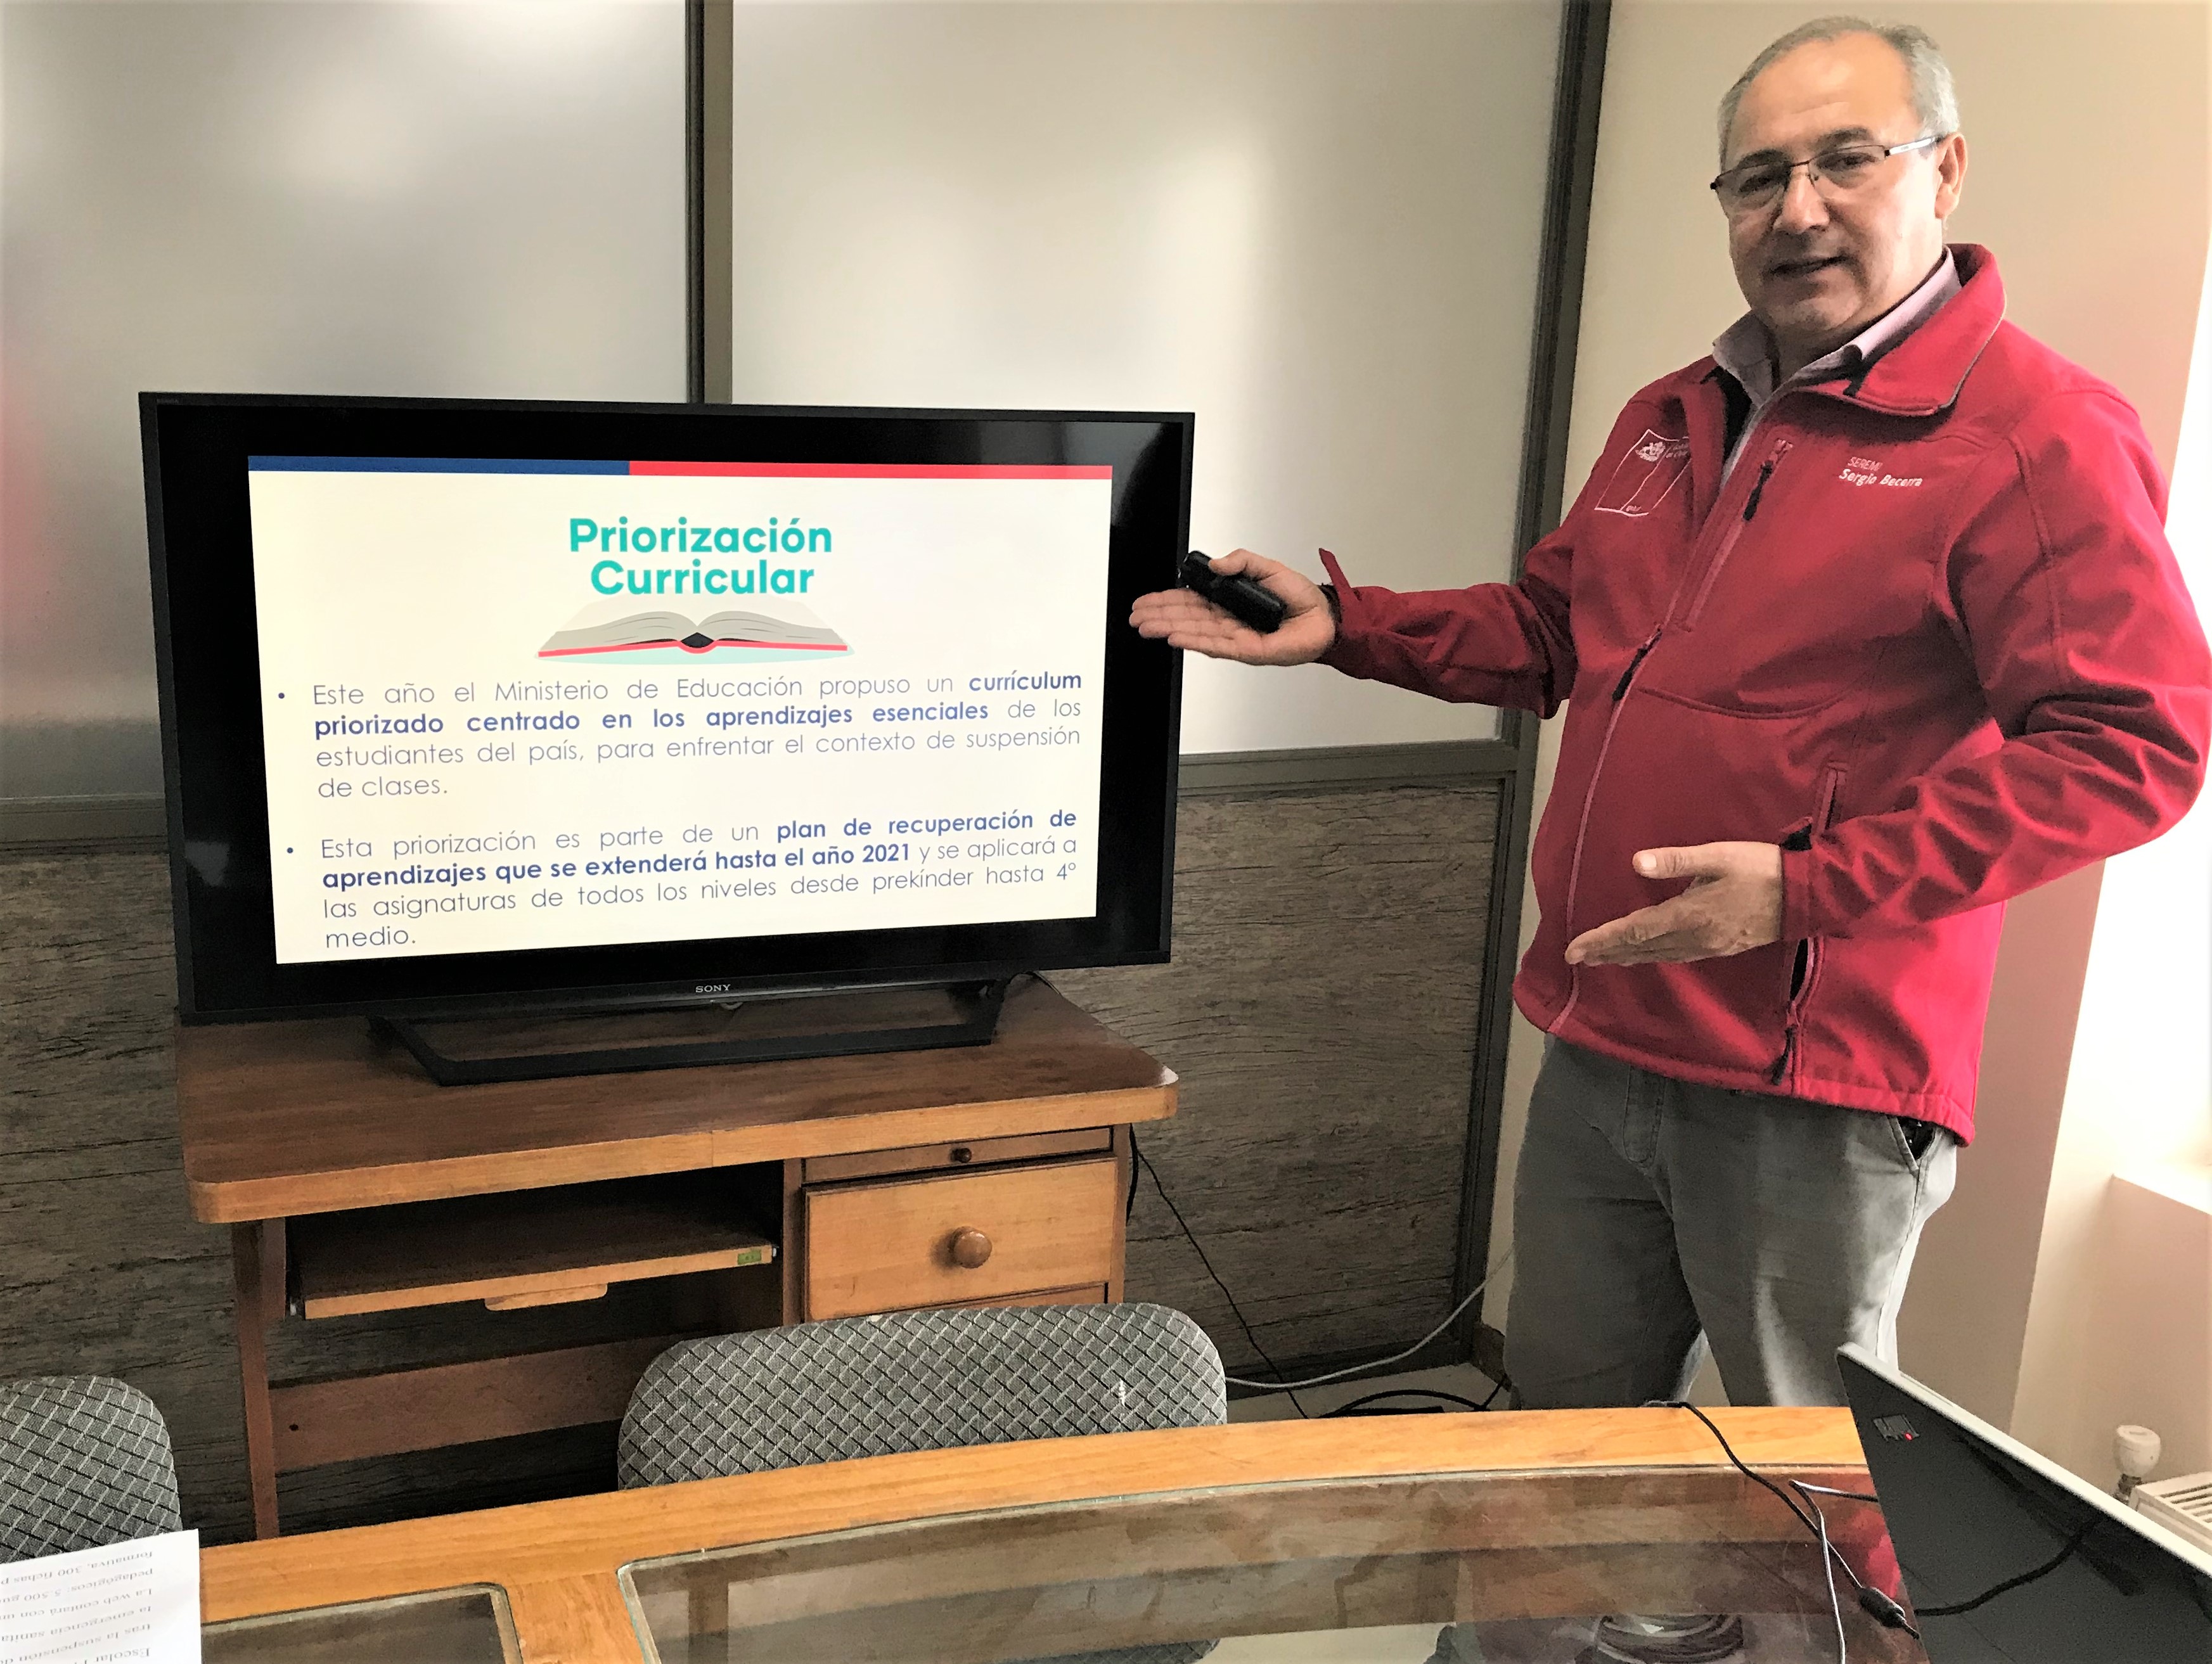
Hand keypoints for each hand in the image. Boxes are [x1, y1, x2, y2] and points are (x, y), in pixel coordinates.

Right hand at [1128, 547, 1336, 665]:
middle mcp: (1228, 621)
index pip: (1190, 602)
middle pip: (1187, 618)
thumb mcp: (1266, 567)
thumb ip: (1240, 561)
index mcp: (1229, 602)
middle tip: (1136, 617)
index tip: (1145, 602)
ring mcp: (1235, 638)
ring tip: (1147, 627)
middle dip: (1159, 617)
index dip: (1166, 601)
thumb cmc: (1300, 597)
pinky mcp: (1247, 650)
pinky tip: (1175, 637)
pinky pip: (1217, 645)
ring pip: (1196, 632)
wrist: (1324, 617)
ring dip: (1169, 629)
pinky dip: (1195, 641)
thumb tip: (1215, 563)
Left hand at [1564, 841, 1784, 965]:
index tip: (1574, 949)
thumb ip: (1677, 860)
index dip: (1602, 940)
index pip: (1634, 931)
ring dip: (1628, 957)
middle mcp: (1695, 937)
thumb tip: (1637, 863)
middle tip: (1577, 959)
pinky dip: (1655, 957)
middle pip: (1641, 949)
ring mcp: (1710, 946)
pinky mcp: (1722, 947)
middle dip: (1607, 953)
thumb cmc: (1762, 869)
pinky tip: (1648, 955)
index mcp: (1689, 915)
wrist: (1807, 896)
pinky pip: (1678, 956)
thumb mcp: (1719, 856)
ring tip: (1604, 959)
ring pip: (1659, 956)